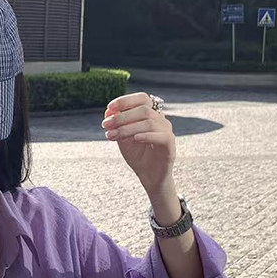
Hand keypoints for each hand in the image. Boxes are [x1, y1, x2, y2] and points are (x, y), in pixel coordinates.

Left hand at [102, 90, 177, 208]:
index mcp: (151, 115)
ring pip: (149, 122)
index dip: (126, 100)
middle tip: (106, 124)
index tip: (109, 108)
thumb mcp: (124, 140)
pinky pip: (161, 136)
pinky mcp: (170, 145)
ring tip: (112, 135)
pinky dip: (147, 136)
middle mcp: (160, 120)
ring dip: (128, 128)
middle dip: (122, 116)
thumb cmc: (138, 157)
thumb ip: (118, 126)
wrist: (149, 178)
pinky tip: (134, 139)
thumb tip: (108, 111)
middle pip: (144, 109)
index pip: (142, 99)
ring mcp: (167, 131)